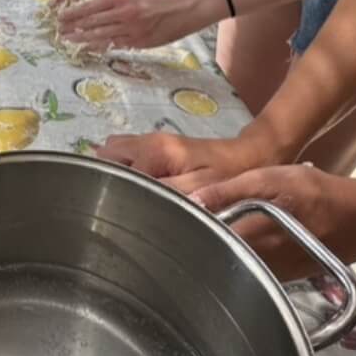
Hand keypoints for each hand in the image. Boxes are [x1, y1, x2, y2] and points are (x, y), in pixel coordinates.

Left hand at [58, 0, 224, 49]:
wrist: (187, 7)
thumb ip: (119, 3)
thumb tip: (98, 11)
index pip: (93, 6)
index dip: (75, 13)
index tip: (61, 16)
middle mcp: (126, 13)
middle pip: (93, 22)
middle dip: (74, 27)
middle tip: (58, 31)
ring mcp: (133, 29)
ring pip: (102, 35)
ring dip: (83, 39)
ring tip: (68, 41)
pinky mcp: (140, 42)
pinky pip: (116, 45)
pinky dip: (101, 46)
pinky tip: (89, 48)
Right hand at [95, 131, 267, 194]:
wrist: (249, 155)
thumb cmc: (228, 174)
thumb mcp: (201, 189)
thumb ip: (169, 194)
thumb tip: (139, 202)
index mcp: (155, 151)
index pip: (115, 173)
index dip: (115, 194)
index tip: (122, 214)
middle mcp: (148, 141)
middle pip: (106, 156)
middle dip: (107, 178)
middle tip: (123, 203)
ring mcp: (151, 141)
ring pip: (112, 152)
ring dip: (114, 172)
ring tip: (130, 196)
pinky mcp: (156, 145)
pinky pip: (126, 153)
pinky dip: (124, 167)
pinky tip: (140, 187)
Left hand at [190, 164, 355, 280]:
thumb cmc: (314, 194)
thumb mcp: (269, 179)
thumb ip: (227, 191)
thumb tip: (191, 200)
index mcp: (249, 238)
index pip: (202, 242)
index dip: (184, 233)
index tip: (172, 222)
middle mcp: (256, 263)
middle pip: (212, 258)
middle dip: (195, 245)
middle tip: (183, 228)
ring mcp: (269, 275)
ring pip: (230, 266)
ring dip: (216, 252)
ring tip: (205, 234)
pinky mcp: (280, 278)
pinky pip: (249, 271)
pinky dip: (238, 259)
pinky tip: (236, 243)